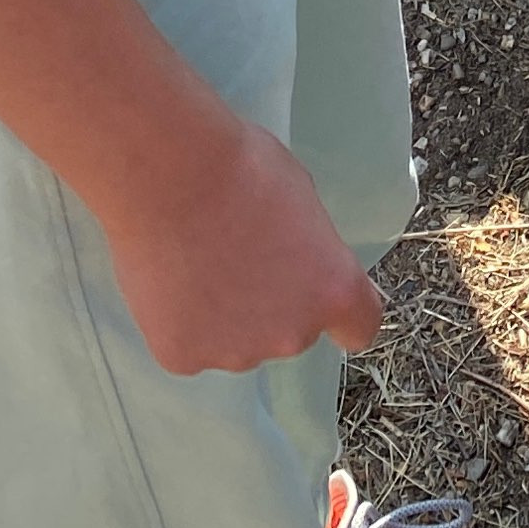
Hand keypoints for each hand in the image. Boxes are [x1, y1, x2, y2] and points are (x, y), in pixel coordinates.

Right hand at [101, 113, 384, 375]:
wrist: (170, 178)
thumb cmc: (242, 169)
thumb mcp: (301, 199)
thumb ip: (308, 247)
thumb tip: (295, 259)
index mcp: (333, 291)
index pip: (359, 326)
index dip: (340, 313)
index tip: (319, 295)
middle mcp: (292, 335)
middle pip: (292, 330)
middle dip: (274, 304)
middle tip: (241, 258)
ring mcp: (235, 353)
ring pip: (238, 339)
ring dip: (227, 313)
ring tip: (197, 261)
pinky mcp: (183, 358)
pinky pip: (191, 342)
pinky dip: (182, 319)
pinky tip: (170, 278)